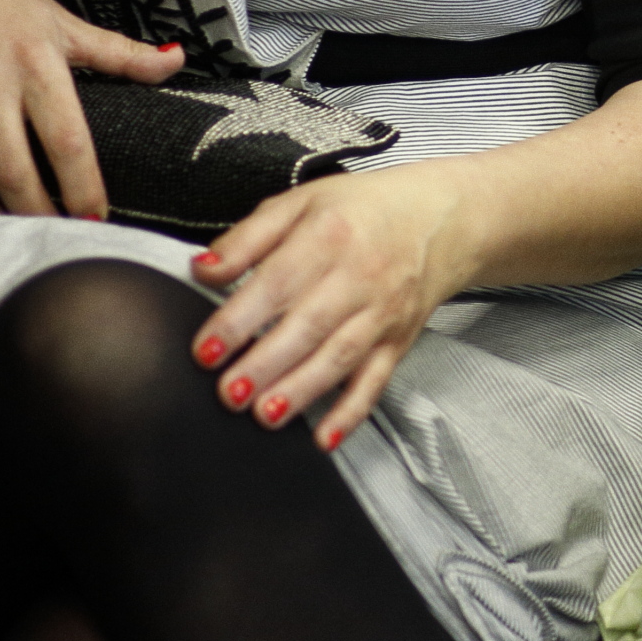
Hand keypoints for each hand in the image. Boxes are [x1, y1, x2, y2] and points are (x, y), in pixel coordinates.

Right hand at [0, 0, 185, 231]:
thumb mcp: (63, 21)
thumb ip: (119, 52)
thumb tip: (176, 60)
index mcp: (36, 62)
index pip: (67, 140)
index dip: (83, 187)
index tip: (96, 218)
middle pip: (14, 172)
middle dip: (38, 216)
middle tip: (56, 241)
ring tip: (12, 241)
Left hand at [186, 163, 483, 450]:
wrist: (440, 219)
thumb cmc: (362, 211)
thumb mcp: (300, 203)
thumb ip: (246, 237)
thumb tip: (201, 270)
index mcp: (329, 236)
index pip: (278, 282)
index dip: (239, 319)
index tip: (207, 350)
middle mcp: (360, 276)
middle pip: (309, 326)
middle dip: (266, 365)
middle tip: (228, 393)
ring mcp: (382, 312)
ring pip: (340, 358)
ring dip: (302, 390)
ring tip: (265, 415)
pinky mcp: (397, 341)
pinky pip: (375, 381)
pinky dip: (351, 412)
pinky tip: (324, 437)